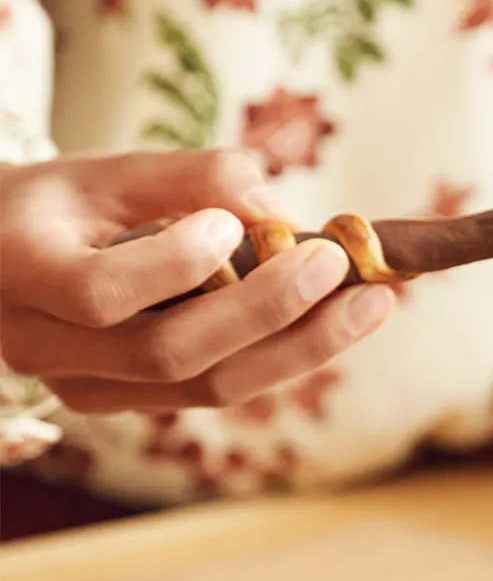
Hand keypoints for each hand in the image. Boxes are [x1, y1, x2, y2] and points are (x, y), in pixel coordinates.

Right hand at [0, 149, 394, 412]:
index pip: (99, 294)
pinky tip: (334, 325)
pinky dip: (281, 358)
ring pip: (206, 387)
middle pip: (172, 354)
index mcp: (20, 276)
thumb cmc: (54, 209)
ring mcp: (88, 391)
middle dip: (268, 313)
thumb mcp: (100, 173)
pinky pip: (216, 391)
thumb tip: (275, 207)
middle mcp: (48, 350)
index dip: (174, 266)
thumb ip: (184, 179)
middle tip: (343, 269)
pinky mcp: (130, 407)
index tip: (236, 227)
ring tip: (369, 305)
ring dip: (298, 348)